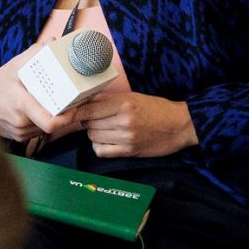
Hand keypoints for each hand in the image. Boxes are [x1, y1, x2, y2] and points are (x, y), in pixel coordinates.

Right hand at [0, 42, 83, 145]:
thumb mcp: (13, 66)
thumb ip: (34, 54)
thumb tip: (52, 42)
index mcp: (21, 105)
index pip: (50, 123)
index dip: (66, 118)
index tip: (74, 107)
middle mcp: (21, 122)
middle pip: (52, 125)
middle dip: (63, 116)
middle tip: (70, 104)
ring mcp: (19, 132)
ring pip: (45, 130)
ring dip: (52, 120)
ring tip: (54, 107)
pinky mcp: (18, 137)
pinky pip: (37, 132)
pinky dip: (41, 123)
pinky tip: (40, 112)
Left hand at [79, 87, 196, 158]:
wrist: (180, 126)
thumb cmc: (157, 109)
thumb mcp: (134, 97)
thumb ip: (109, 99)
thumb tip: (85, 101)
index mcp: (124, 103)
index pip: (88, 108)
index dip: (75, 111)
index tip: (68, 111)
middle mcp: (123, 120)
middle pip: (88, 123)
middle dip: (87, 121)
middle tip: (94, 118)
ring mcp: (126, 138)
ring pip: (93, 136)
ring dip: (94, 133)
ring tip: (105, 128)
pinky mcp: (129, 151)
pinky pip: (101, 151)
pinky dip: (99, 146)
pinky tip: (107, 141)